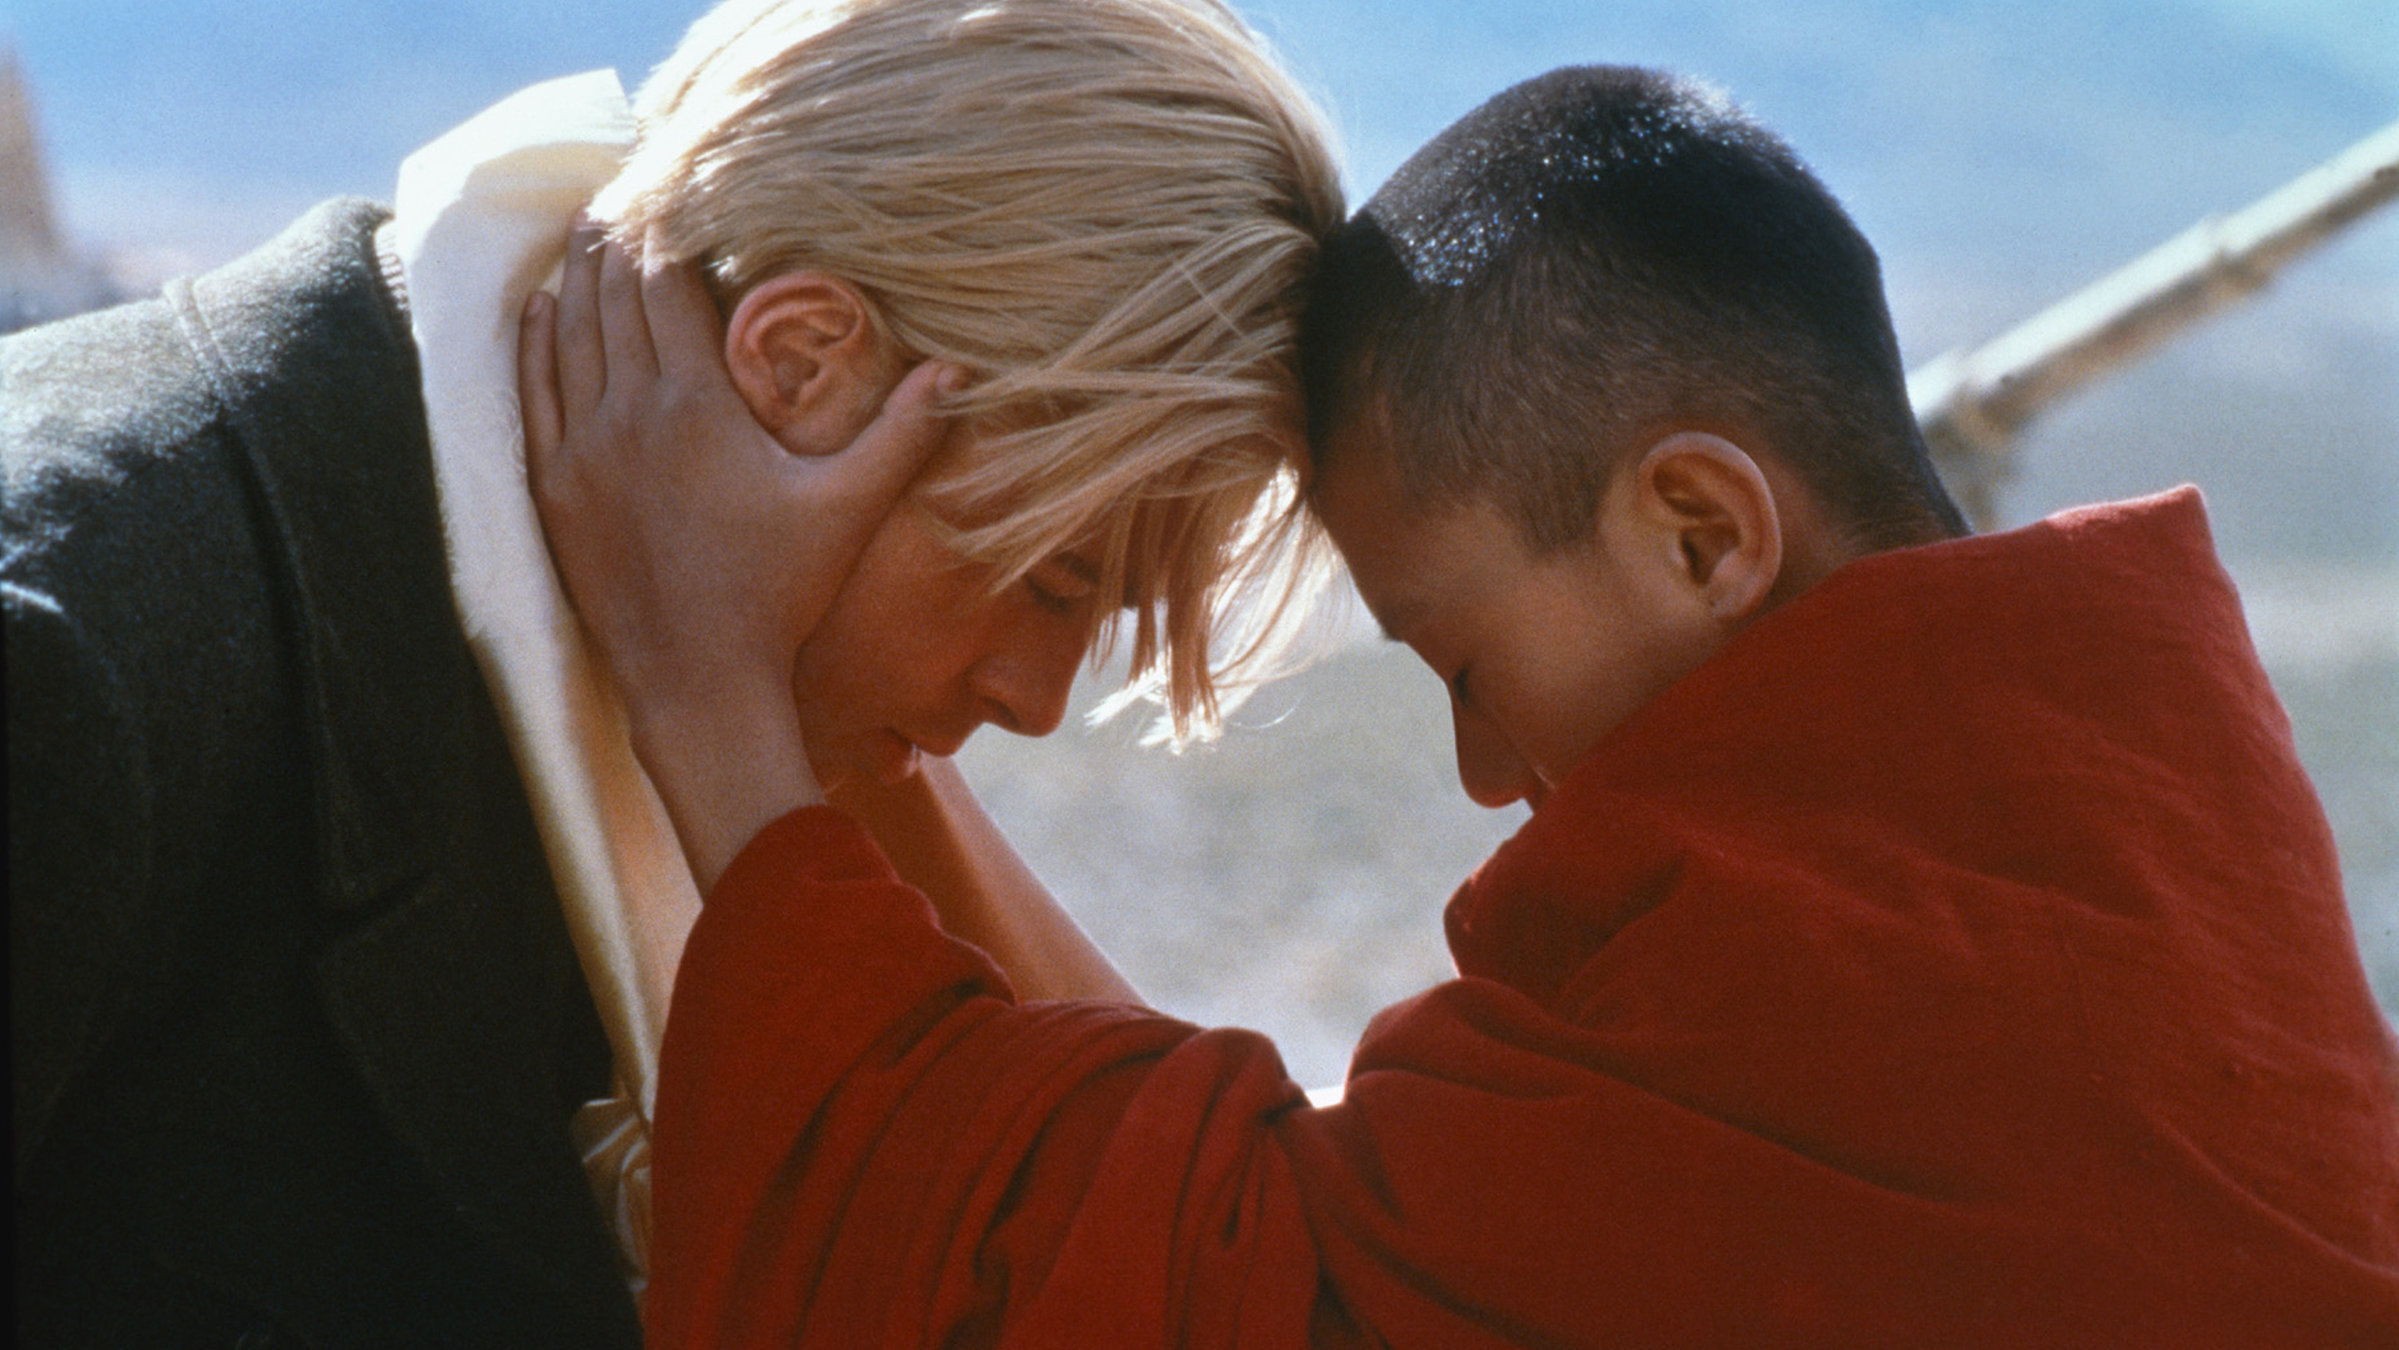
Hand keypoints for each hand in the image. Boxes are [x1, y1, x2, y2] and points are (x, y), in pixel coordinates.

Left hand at [519, 226, 958, 888]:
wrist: (698, 682)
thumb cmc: (779, 595)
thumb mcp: (849, 508)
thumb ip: (903, 434)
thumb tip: (958, 372)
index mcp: (694, 403)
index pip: (666, 287)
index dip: (666, 233)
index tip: (671, 195)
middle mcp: (626, 412)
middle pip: (611, 298)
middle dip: (617, 242)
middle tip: (622, 197)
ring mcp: (581, 450)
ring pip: (568, 336)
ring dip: (576, 280)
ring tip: (584, 234)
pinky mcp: (555, 489)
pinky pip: (534, 392)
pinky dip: (537, 342)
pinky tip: (542, 311)